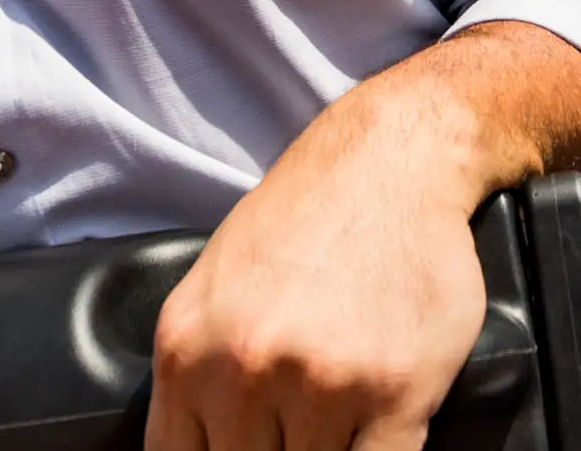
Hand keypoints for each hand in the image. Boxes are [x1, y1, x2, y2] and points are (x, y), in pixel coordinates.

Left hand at [149, 132, 485, 450]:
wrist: (390, 159)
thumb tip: (199, 450)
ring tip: (342, 410)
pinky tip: (381, 425)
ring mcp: (321, 383)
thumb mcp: (212, 292)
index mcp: (185, 351)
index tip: (250, 449)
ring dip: (331, 449)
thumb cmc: (304, 221)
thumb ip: (196, 378)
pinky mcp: (395, 390)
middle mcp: (244, 370)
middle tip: (300, 422)